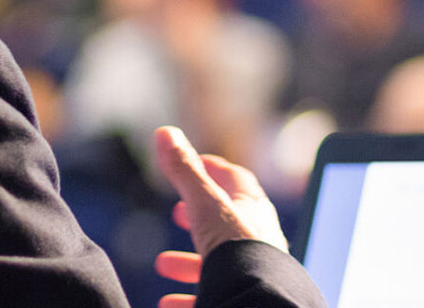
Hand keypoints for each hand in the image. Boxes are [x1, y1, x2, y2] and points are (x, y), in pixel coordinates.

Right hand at [151, 127, 288, 307]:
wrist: (258, 298)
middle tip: (177, 214)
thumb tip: (164, 133)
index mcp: (253, 210)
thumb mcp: (204, 203)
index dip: (213, 169)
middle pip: (225, 221)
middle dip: (197, 217)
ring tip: (164, 264)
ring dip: (189, 261)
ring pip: (219, 260)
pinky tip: (170, 302)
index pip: (236, 180)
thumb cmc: (238, 249)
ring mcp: (253, 268)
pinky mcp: (243, 292)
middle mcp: (258, 238)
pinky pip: (216, 291)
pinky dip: (189, 295)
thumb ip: (184, 171)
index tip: (194, 165)